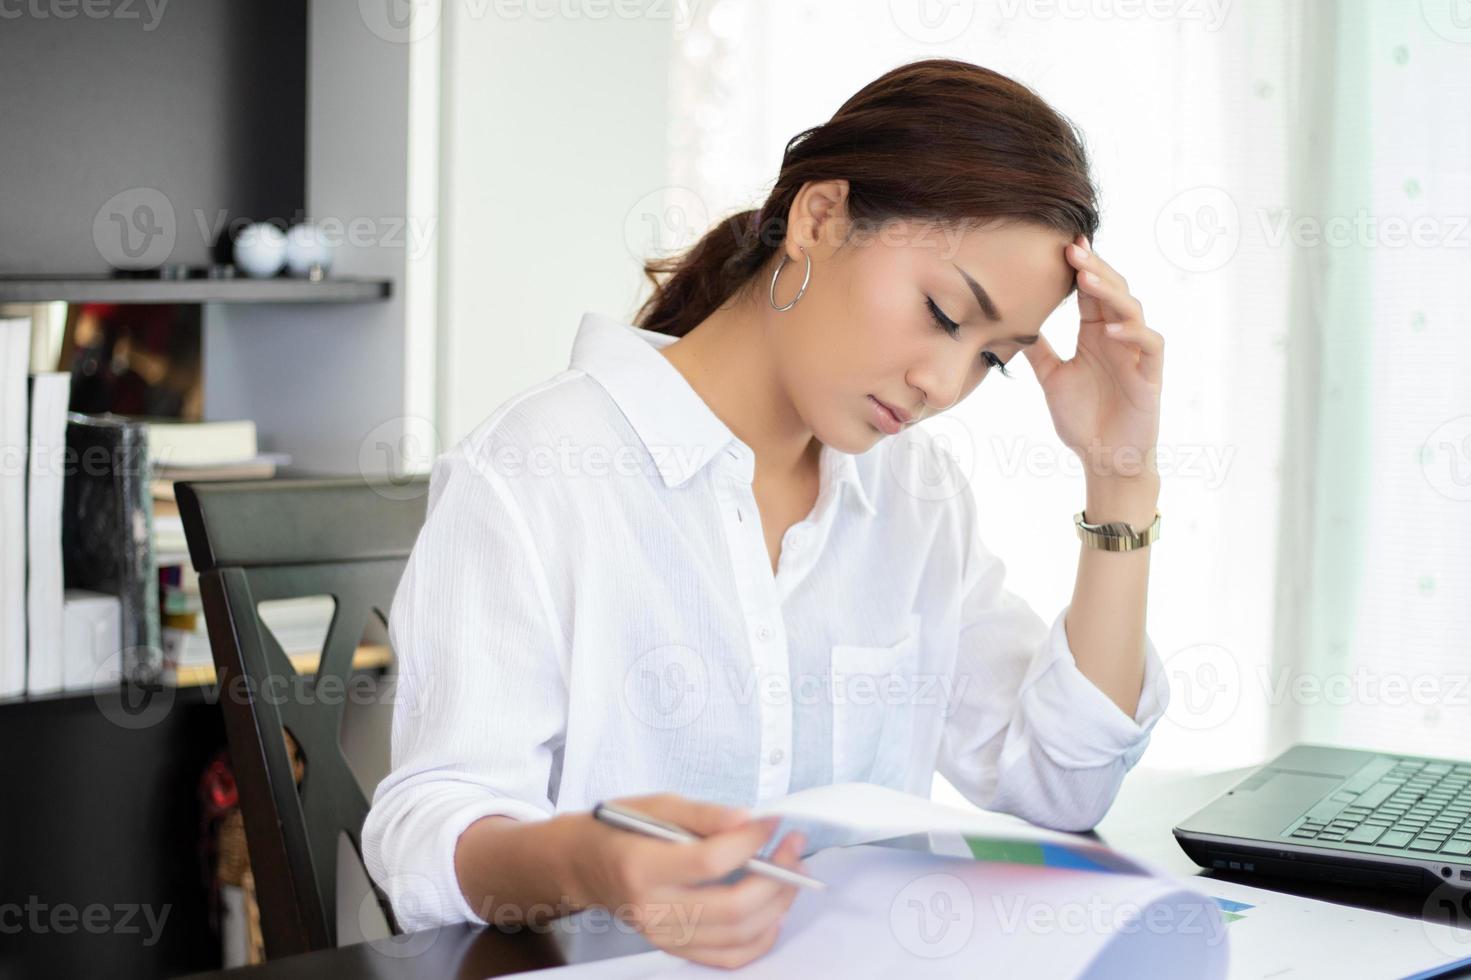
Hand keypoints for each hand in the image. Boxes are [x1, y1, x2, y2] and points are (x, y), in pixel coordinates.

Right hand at [565, 793, 807, 968]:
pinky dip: (759, 939)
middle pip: (732, 906)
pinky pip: (727, 957)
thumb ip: (703, 814)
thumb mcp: (657, 805)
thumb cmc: (620, 830)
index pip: (709, 861)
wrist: (584, 865)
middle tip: (793, 848)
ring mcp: (663, 934)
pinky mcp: (673, 948)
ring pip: (737, 934)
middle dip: (776, 877)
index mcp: (642, 866)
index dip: (749, 842)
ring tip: (792, 875)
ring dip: (776, 905)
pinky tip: (773, 912)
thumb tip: (746, 820)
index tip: (771, 823)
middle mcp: (653, 908)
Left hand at [1023, 234, 1162, 486]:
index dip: (1081, 268)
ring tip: (1086, 278)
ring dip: (1110, 293)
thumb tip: (1008, 323)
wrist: (1104, 459)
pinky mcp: (1150, 376)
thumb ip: (1037, 349)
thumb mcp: (1052, 378)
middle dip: (1094, 268)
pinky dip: (1131, 334)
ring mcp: (1136, 354)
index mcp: (1095, 334)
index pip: (1090, 292)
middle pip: (1112, 292)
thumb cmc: (1082, 419)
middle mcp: (1118, 338)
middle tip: (1072, 249)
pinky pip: (1148, 346)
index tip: (1063, 244)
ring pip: (1131, 311)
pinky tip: (1108, 329)